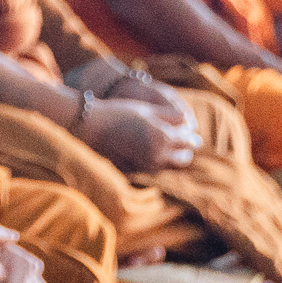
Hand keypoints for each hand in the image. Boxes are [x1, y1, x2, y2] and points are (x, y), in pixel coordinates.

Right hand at [80, 94, 196, 172]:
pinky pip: (151, 169)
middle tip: (178, 139)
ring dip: (169, 157)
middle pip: (183, 159)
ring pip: (168, 167)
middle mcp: (157, 157)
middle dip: (183, 149)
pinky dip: (152, 161)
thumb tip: (190, 124)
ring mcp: (145, 167)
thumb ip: (172, 117)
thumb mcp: (148, 110)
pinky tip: (142, 149)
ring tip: (160, 144)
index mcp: (164, 138)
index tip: (188, 131)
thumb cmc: (119, 113)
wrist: (90, 127)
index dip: (191, 135)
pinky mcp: (134, 172)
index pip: (191, 142)